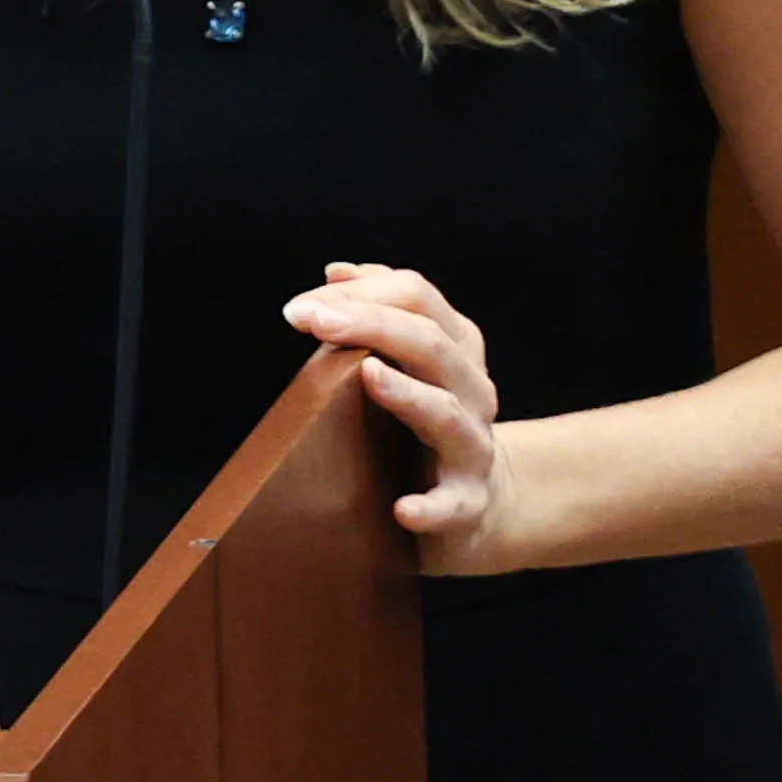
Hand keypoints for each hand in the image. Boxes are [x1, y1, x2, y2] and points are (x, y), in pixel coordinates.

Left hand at [287, 259, 504, 556]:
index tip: (301, 306)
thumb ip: (378, 315)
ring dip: (406, 394)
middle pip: (431, 343)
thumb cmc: (427, 423)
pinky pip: (452, 504)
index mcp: (456, 349)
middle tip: (311, 321)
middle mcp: (471, 390)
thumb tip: (336, 272)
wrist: (481, 502)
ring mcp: (472, 446)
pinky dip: (429, 507)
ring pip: (447, 412)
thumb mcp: (410, 363)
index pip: (417, 299)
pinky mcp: (467, 502)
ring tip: (367, 375)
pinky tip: (402, 509)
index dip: (362, 293)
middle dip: (371, 324)